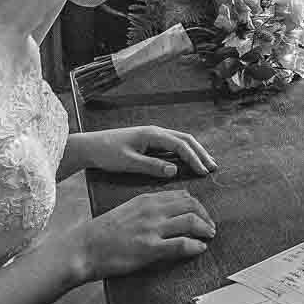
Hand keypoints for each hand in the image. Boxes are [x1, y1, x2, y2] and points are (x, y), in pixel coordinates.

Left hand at [71, 126, 215, 177]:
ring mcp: (153, 135)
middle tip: (213, 167)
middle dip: (201, 152)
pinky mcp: (149, 141)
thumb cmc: (106, 153)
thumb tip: (174, 171)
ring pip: (181, 140)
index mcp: (152, 135)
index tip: (204, 172)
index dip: (194, 158)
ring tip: (206, 163)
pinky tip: (188, 160)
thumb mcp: (128, 162)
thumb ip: (151, 166)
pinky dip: (185, 151)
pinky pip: (173, 144)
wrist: (89, 146)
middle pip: (186, 139)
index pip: (180, 145)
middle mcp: (155, 132)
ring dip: (195, 151)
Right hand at [73, 189, 215, 279]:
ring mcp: (151, 228)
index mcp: (146, 199)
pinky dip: (196, 246)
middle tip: (210, 227)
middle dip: (206, 215)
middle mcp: (152, 210)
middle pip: (191, 204)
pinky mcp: (150, 248)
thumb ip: (148, 210)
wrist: (84, 248)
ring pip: (190, 221)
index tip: (202, 214)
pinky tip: (200, 248)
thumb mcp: (128, 211)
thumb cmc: (103, 232)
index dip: (197, 205)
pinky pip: (181, 244)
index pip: (181, 195)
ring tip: (209, 236)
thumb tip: (168, 216)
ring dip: (205, 229)